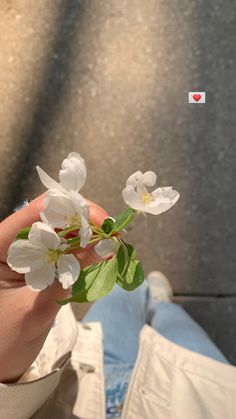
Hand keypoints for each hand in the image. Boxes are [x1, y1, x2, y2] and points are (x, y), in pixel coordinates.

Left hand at [0, 195, 107, 382]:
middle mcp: (14, 241)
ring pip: (63, 228)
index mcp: (0, 245)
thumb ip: (67, 277)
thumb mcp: (35, 309)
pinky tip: (101, 254)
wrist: (0, 358)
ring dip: (89, 233)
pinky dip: (86, 248)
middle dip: (86, 221)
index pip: (37, 212)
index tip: (103, 224)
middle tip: (114, 235)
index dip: (72, 210)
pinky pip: (66, 245)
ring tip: (111, 244)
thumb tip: (105, 246)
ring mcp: (28, 250)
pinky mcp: (41, 260)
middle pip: (54, 215)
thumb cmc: (5, 338)